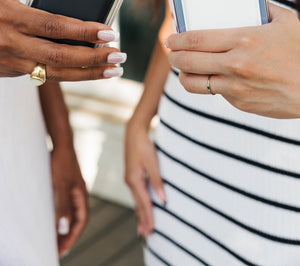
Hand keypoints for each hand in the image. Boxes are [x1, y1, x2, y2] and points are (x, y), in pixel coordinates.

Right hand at [0, 0, 124, 80]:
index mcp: (12, 18)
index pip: (55, 26)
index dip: (84, 31)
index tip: (109, 32)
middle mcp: (13, 44)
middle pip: (61, 57)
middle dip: (94, 58)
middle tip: (119, 56)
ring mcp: (13, 62)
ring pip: (56, 75)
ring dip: (88, 74)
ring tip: (112, 71)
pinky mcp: (13, 73)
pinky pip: (46, 77)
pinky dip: (70, 75)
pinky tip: (90, 72)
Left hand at [51, 146, 87, 256]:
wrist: (61, 143)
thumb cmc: (62, 162)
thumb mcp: (61, 185)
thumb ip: (63, 206)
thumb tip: (64, 228)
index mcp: (82, 194)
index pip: (81, 221)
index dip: (73, 236)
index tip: (63, 250)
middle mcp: (80, 194)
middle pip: (77, 219)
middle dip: (69, 236)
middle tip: (59, 250)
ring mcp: (74, 189)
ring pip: (72, 213)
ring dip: (65, 227)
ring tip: (56, 240)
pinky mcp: (67, 185)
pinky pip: (66, 206)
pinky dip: (62, 216)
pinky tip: (55, 221)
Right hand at [125, 119, 165, 237]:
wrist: (134, 131)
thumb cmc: (143, 145)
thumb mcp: (152, 162)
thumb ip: (157, 181)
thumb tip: (163, 200)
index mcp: (133, 180)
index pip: (144, 203)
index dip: (149, 217)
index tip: (152, 230)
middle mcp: (130, 181)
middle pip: (138, 204)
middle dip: (143, 220)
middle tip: (146, 235)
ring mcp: (130, 178)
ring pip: (137, 199)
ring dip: (141, 213)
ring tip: (142, 227)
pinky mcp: (133, 174)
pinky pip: (137, 193)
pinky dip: (140, 203)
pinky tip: (141, 206)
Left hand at [166, 4, 299, 117]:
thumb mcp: (285, 22)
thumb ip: (263, 8)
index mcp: (244, 40)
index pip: (196, 39)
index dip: (178, 39)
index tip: (171, 39)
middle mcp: (235, 64)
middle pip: (188, 61)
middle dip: (174, 57)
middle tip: (172, 53)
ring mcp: (236, 87)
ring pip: (194, 83)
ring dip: (184, 75)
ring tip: (186, 68)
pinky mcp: (240, 103)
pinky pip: (216, 92)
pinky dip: (210, 84)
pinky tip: (216, 77)